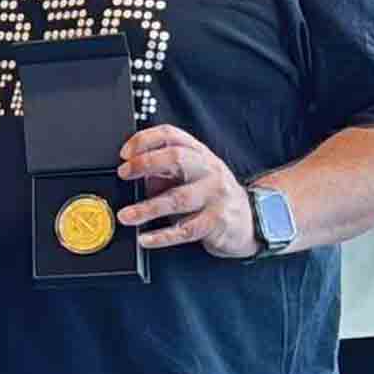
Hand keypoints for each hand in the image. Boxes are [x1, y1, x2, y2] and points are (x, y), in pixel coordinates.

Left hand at [117, 125, 257, 258]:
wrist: (249, 219)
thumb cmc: (211, 194)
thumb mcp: (191, 174)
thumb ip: (164, 170)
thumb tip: (133, 172)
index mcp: (199, 153)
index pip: (171, 135)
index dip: (146, 140)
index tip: (125, 152)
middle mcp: (209, 169)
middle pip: (177, 158)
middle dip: (145, 164)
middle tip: (123, 174)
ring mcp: (215, 195)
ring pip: (178, 198)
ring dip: (147, 208)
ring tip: (125, 216)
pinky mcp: (217, 222)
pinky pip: (186, 230)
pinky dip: (162, 236)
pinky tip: (145, 238)